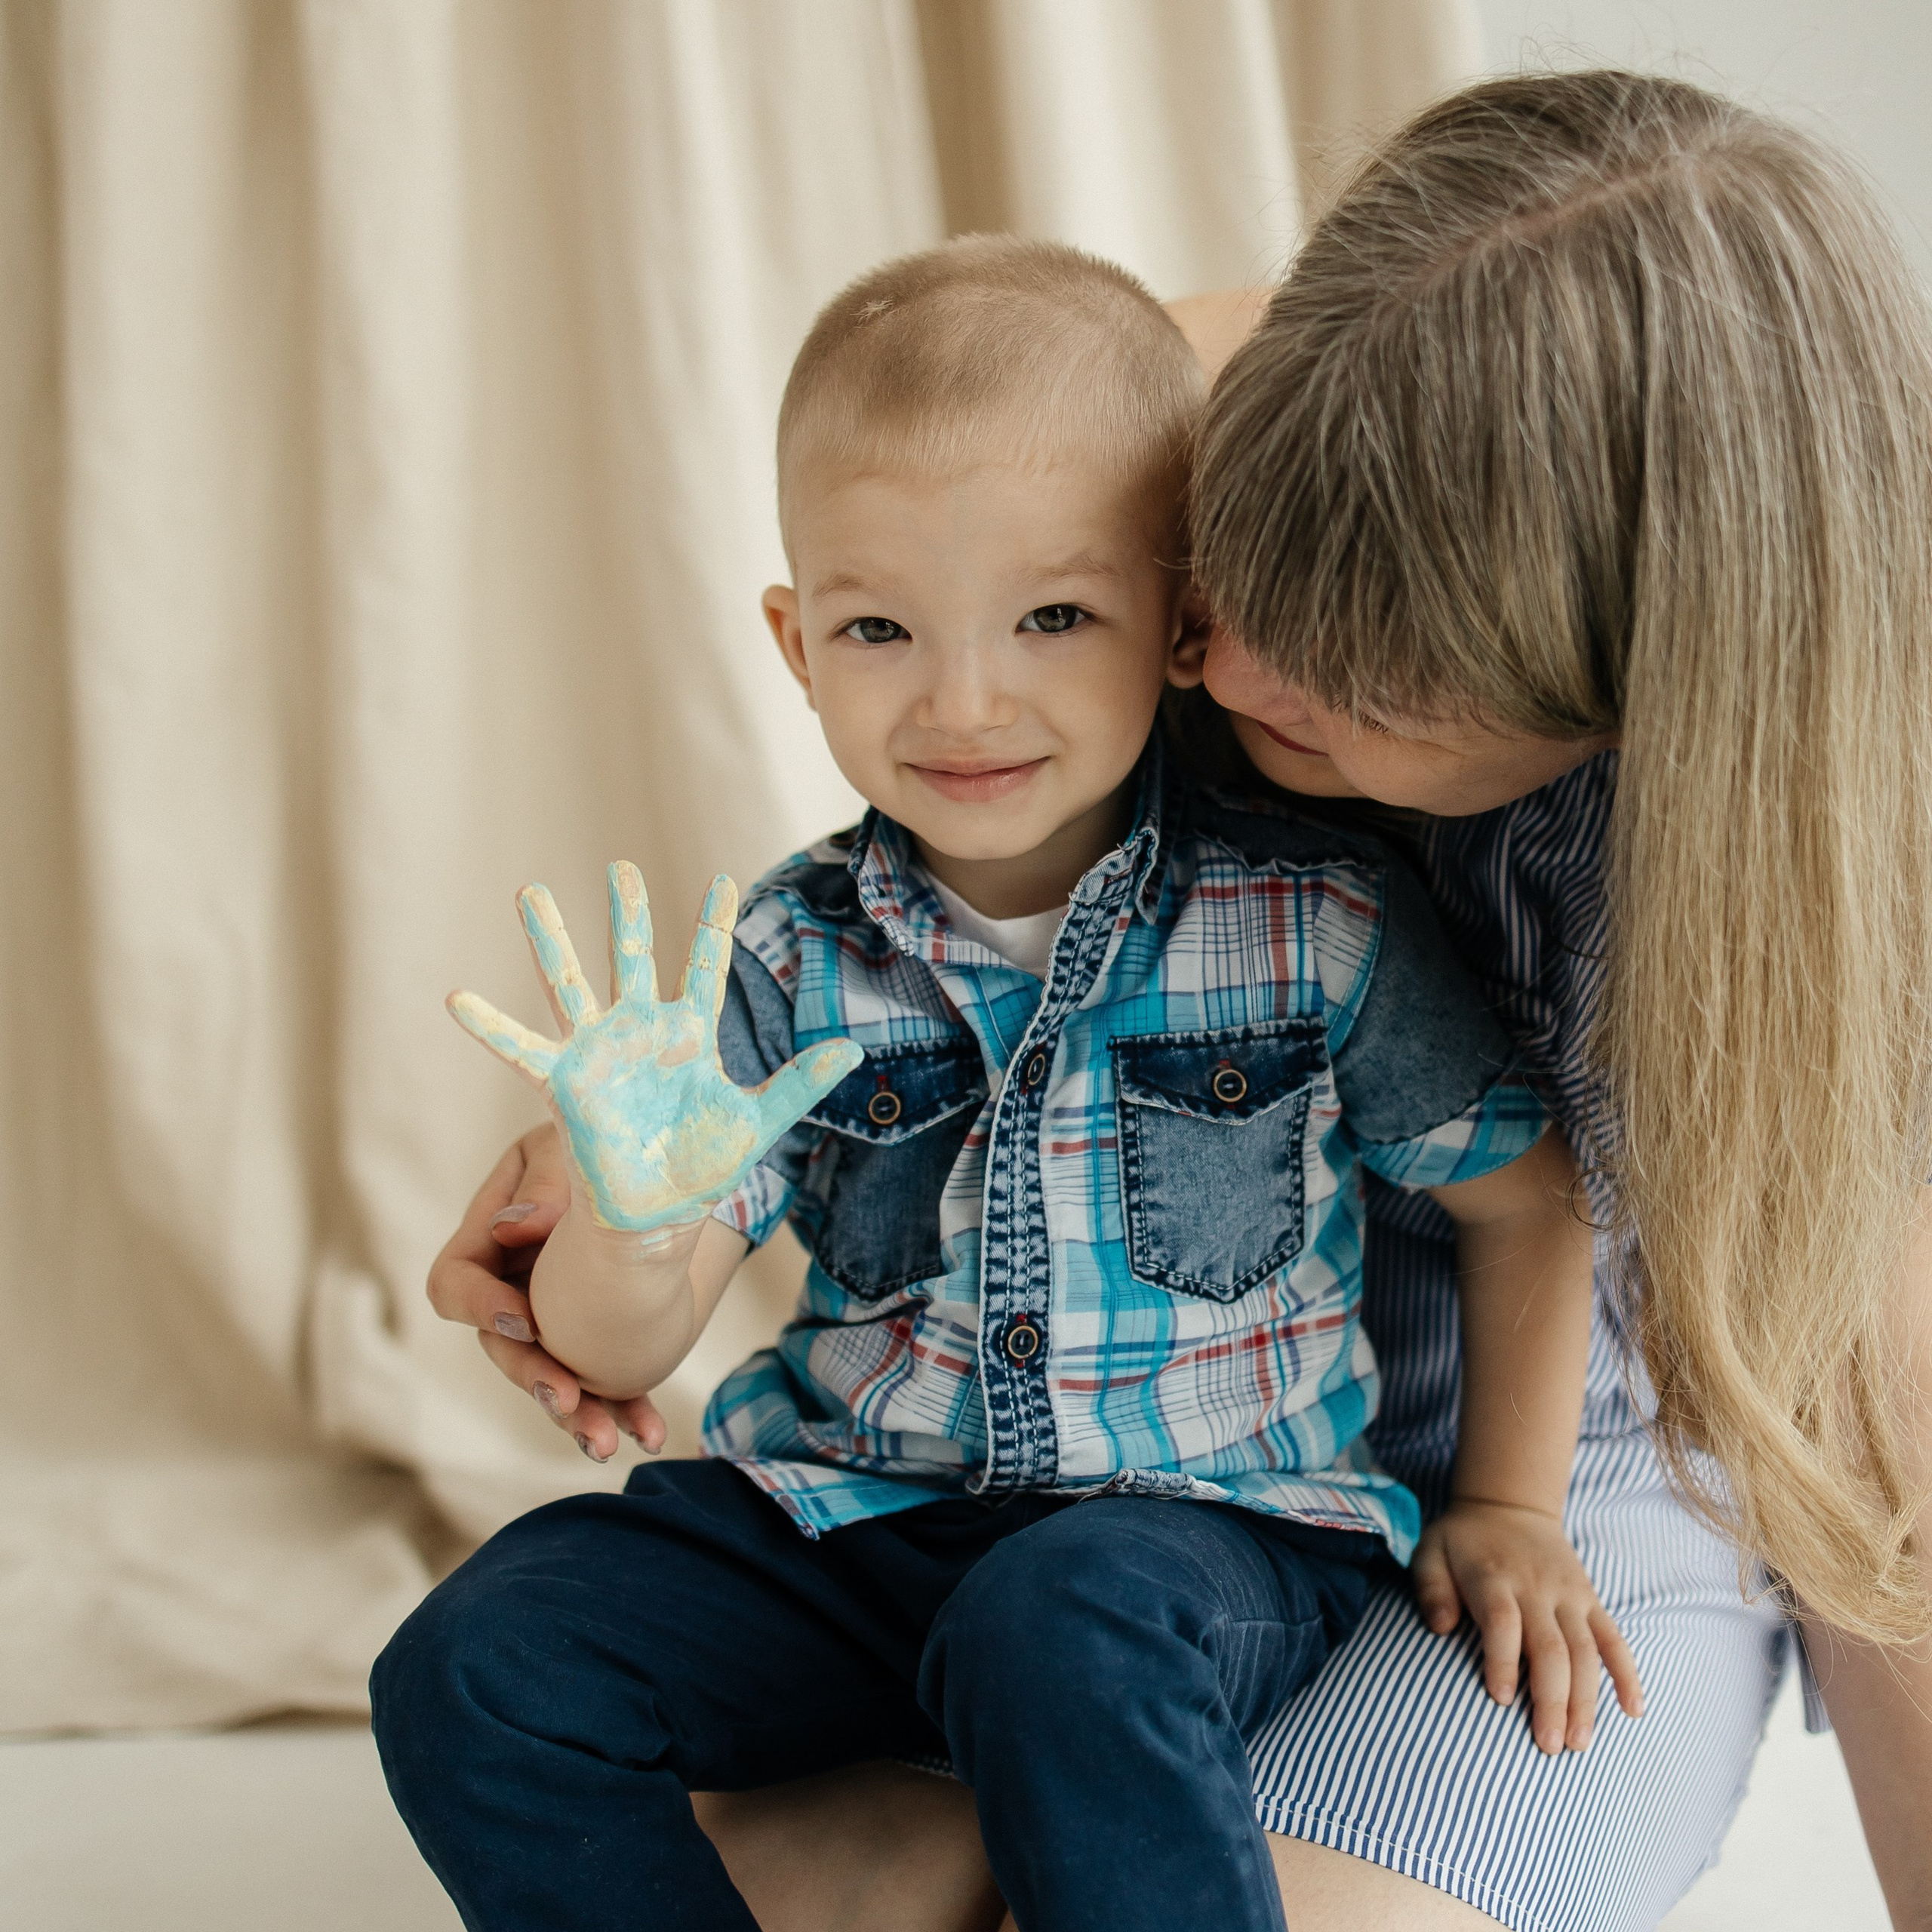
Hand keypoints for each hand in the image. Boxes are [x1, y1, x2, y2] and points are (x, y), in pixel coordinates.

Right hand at [425, 1124, 664, 1461]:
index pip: (456, 1282)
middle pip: (503, 1347)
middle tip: (567, 1398)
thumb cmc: (595, 1139)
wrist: (648, 1162)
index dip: (481, 1307)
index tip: (526, 1319)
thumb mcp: (568, 1144)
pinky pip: (602, 1385)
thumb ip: (544, 1182)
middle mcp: (510, 1288)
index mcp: (486, 1239)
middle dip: (533, 1377)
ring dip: (576, 1415)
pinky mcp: (592, 1344)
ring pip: (551, 1379)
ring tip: (606, 1442)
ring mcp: (550, 1322)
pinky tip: (651, 1433)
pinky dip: (625, 1409)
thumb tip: (517, 1228)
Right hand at [449, 864, 861, 1232]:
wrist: (659, 1218)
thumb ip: (801, 1082)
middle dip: (627, 912)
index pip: (706, 966)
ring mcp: (599, 1054)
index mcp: (690, 1035)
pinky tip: (457, 997)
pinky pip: (520, 1051)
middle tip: (618, 864)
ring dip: (551, 939)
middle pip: (633, 957)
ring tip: (530, 890)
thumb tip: (854, 1051)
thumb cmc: (703, 1170)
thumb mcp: (761, 1122)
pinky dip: (490, 1026)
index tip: (722, 880)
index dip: (713, 925)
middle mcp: (641, 1033)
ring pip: (572, 983)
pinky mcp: (565, 1084)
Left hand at [1411, 1497, 1642, 1753]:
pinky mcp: (1589, 1599)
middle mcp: (1536, 1589)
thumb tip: (1438, 1628)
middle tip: (1550, 1747)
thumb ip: (1430, 1589)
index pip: (1503, 1623)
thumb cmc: (1461, 1541)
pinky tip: (1634, 1709)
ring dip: (1587, 1698)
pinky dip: (1626, 1672)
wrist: (1508, 1504)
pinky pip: (1613, 1638)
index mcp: (1493, 1579)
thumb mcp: (1429, 1552)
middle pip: (1550, 1646)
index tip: (1501, 1699)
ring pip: (1585, 1650)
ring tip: (1581, 1742)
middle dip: (1552, 1699)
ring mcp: (1568, 1595)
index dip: (1502, 1660)